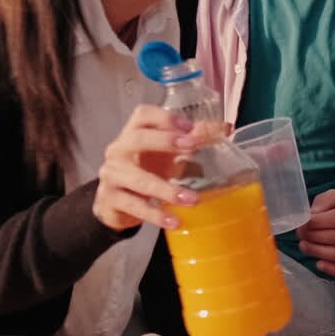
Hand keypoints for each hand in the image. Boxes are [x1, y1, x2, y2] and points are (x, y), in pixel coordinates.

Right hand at [92, 104, 200, 232]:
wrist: (115, 204)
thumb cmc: (145, 171)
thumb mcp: (165, 155)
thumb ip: (191, 141)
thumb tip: (224, 128)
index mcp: (132, 133)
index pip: (142, 114)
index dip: (164, 117)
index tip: (189, 126)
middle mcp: (118, 150)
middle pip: (136, 139)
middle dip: (164, 141)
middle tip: (192, 147)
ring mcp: (111, 175)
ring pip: (138, 179)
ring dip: (167, 189)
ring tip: (192, 199)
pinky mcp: (111, 199)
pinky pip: (135, 206)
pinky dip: (157, 215)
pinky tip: (175, 221)